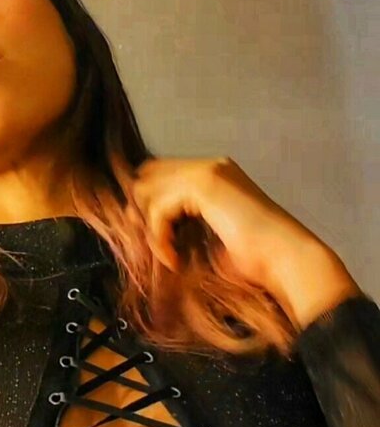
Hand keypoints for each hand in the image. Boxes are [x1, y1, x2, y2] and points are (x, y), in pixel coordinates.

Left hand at [109, 154, 361, 329]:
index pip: (159, 174)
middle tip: (159, 247)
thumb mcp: (208, 237)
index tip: (156, 242)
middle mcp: (210, 166)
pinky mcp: (205, 185)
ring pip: (147, 190)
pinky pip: (158, 208)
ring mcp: (209, 171)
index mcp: (215, 174)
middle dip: (143, 213)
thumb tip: (140, 223)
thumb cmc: (253, 259)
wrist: (285, 261)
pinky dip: (160, 237)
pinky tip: (175, 259)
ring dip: (152, 229)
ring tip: (171, 256)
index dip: (148, 206)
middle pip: (147, 175)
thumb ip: (181, 222)